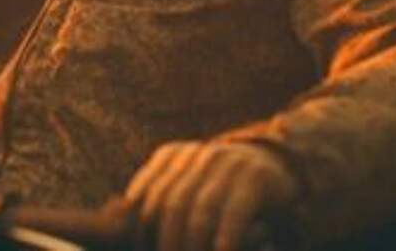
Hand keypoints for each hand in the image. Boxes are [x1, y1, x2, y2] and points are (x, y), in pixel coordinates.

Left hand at [124, 140, 298, 250]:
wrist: (273, 165)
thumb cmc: (220, 187)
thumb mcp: (188, 183)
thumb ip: (161, 199)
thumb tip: (122, 220)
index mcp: (175, 154)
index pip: (148, 192)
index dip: (140, 228)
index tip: (142, 250)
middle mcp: (200, 154)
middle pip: (172, 204)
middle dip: (166, 242)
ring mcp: (229, 163)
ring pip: (200, 212)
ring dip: (192, 247)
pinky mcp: (255, 178)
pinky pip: (233, 214)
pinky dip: (224, 240)